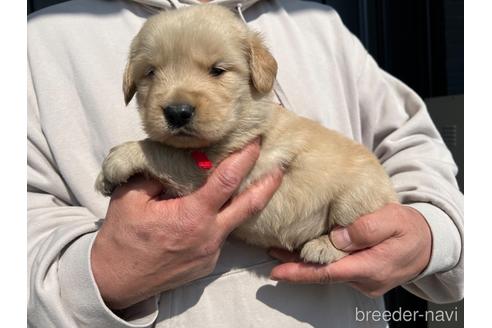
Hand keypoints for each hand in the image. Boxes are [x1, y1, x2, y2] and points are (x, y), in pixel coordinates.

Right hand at [91, 140, 283, 308]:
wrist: (116, 280)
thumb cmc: (122, 238)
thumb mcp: (131, 197)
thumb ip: (157, 175)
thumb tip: (178, 159)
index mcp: (192, 216)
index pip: (227, 181)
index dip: (244, 158)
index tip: (256, 142)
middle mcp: (209, 236)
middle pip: (250, 205)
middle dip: (268, 183)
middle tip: (280, 166)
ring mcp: (211, 253)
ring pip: (234, 222)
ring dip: (243, 202)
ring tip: (249, 184)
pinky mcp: (208, 264)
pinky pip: (220, 236)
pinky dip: (221, 220)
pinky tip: (213, 211)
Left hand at [269, 203, 431, 296]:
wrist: (429, 244)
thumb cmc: (411, 229)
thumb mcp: (393, 220)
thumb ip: (366, 228)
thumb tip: (338, 236)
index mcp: (370, 267)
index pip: (328, 273)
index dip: (301, 273)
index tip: (278, 271)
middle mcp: (364, 279)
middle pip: (323, 274)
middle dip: (295, 268)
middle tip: (271, 257)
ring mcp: (363, 280)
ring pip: (328, 272)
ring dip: (304, 264)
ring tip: (280, 251)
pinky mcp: (361, 275)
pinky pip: (335, 269)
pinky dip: (318, 262)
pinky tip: (303, 252)